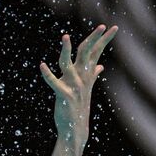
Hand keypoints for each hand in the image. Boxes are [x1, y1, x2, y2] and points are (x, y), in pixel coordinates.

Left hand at [38, 25, 116, 148]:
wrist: (75, 129)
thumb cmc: (78, 107)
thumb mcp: (87, 88)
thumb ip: (92, 75)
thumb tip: (100, 66)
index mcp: (87, 75)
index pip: (96, 52)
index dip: (104, 39)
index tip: (114, 27)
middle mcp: (82, 78)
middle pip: (88, 53)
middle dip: (96, 38)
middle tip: (103, 26)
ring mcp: (74, 87)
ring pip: (68, 64)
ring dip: (65, 50)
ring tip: (65, 36)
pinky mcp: (64, 96)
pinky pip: (54, 83)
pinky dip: (47, 75)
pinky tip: (42, 65)